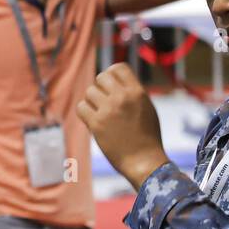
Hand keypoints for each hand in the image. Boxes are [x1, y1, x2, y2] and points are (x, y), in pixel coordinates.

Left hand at [76, 63, 168, 188]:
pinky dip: (84, 113)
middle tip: (105, 102)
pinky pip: (81, 107)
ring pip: (89, 92)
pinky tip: (92, 120)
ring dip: (92, 101)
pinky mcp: (96, 124)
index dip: (112, 75)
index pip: (118, 68)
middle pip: (101, 77)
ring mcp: (108, 110)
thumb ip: (132, 93)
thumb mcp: (147, 107)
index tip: (111, 86)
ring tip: (100, 113)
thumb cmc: (147, 136)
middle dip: (100, 88)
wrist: (144, 161)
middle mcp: (123, 98)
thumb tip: (114, 80)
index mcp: (138, 92)